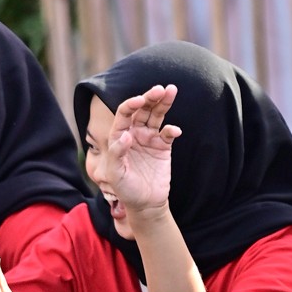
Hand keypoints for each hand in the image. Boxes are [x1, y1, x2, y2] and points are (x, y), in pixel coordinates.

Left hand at [107, 83, 179, 217]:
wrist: (145, 203)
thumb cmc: (125, 190)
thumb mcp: (116, 174)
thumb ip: (118, 154)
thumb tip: (125, 137)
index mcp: (119, 137)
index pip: (124, 114)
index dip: (131, 104)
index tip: (140, 99)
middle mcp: (134, 134)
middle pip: (142, 110)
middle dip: (150, 97)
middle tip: (160, 88)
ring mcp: (149, 139)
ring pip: (156, 115)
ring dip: (163, 103)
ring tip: (171, 90)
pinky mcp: (163, 147)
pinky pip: (168, 133)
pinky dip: (172, 129)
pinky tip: (174, 131)